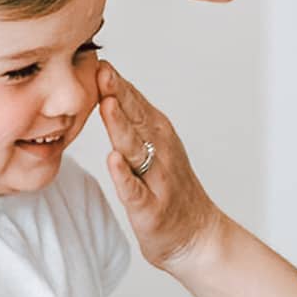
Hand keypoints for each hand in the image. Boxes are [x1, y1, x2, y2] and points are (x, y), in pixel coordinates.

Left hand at [95, 61, 228, 274]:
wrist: (199, 237)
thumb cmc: (170, 191)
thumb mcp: (153, 148)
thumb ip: (133, 121)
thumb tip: (109, 87)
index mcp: (159, 135)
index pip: (135, 103)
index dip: (117, 82)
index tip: (97, 59)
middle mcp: (161, 152)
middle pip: (137, 119)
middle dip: (119, 94)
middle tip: (102, 69)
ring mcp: (158, 180)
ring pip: (136, 149)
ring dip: (121, 127)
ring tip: (106, 105)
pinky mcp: (152, 209)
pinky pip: (135, 191)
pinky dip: (124, 176)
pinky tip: (114, 162)